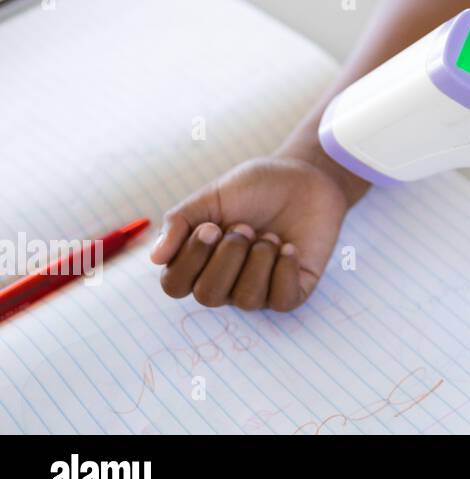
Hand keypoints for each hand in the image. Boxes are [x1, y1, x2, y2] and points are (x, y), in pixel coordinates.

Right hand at [150, 156, 348, 310]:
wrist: (304, 177)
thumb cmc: (255, 188)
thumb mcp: (213, 195)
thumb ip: (180, 221)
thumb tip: (155, 257)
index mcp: (198, 262)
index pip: (174, 285)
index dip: (190, 259)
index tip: (211, 226)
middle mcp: (225, 281)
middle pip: (208, 296)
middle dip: (228, 257)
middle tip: (246, 227)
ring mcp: (259, 288)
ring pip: (247, 299)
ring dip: (259, 260)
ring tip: (270, 234)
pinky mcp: (293, 289)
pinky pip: (282, 300)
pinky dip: (285, 271)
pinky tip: (289, 247)